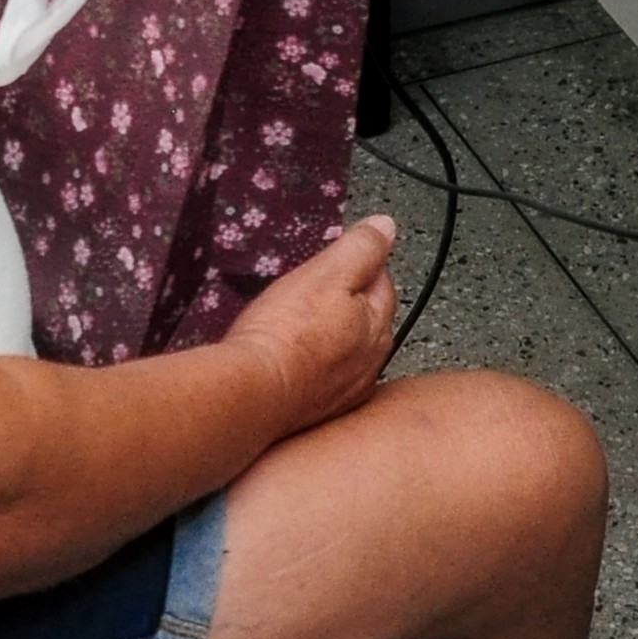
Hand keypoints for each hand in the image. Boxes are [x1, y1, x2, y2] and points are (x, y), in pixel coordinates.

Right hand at [223, 215, 399, 434]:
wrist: (251, 395)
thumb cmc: (285, 333)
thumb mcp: (326, 272)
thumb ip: (361, 248)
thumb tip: (386, 226)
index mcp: (377, 325)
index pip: (380, 281)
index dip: (355, 264)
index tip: (331, 260)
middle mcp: (370, 363)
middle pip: (364, 318)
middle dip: (344, 301)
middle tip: (310, 290)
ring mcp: (344, 391)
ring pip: (344, 350)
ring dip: (328, 336)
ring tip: (297, 324)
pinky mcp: (318, 411)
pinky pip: (321, 378)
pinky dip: (312, 365)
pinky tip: (291, 360)